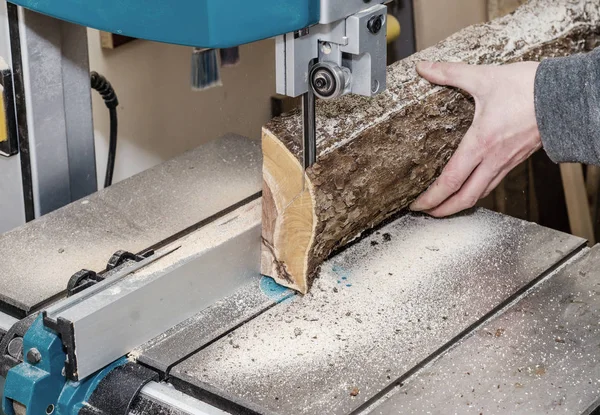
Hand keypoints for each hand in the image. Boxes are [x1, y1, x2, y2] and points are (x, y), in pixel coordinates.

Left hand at [409, 61, 541, 216]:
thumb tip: (425, 68)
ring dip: (460, 204)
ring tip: (444, 205)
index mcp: (481, 143)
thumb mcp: (484, 77)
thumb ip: (450, 73)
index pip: (451, 181)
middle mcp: (494, 159)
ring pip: (481, 193)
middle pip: (465, 198)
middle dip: (443, 210)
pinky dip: (477, 191)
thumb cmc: (529, 88)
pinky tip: (471, 186)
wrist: (566, 94)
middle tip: (425, 213)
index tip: (417, 204)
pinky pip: (494, 183)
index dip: (432, 197)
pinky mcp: (516, 159)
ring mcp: (507, 162)